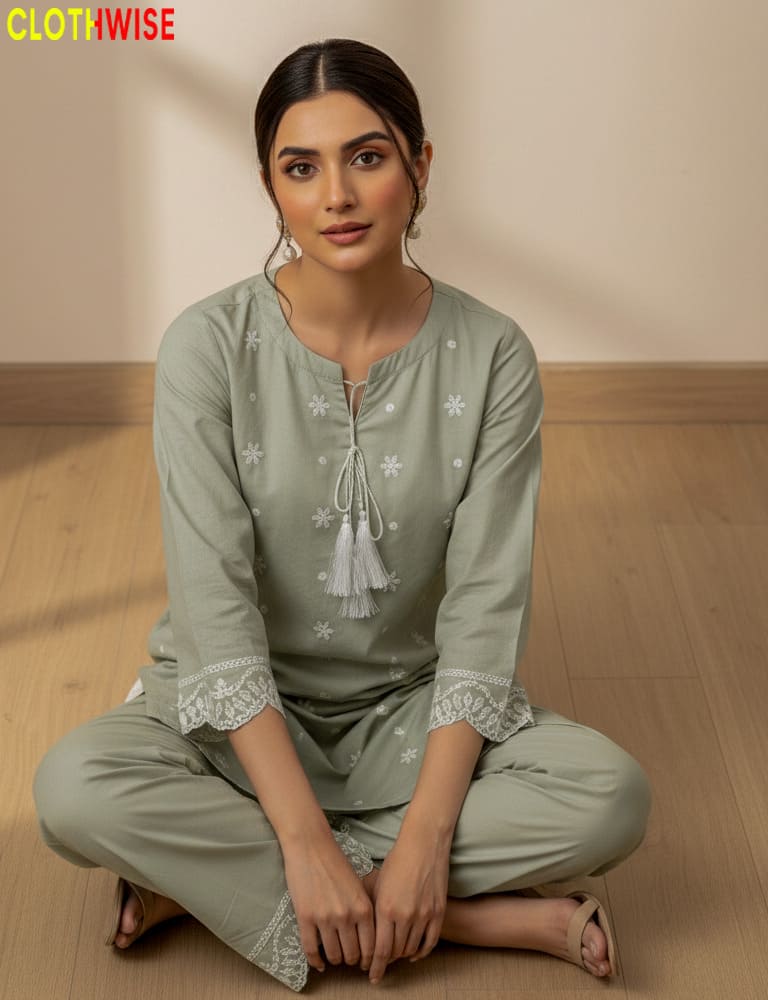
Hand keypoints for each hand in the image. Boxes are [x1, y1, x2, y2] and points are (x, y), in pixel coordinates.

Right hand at [282, 831, 374, 973]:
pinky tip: (318, 963)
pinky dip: (315, 961)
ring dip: (334, 960)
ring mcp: (325, 918)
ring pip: (333, 955)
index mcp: (363, 907)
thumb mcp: (358, 886)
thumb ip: (364, 910)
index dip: (369, 961)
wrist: (310, 846)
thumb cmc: (336, 863)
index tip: (366, 964)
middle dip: (351, 961)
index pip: (371, 947)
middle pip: (352, 955)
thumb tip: (369, 938)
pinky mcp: (305, 917)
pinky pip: (311, 950)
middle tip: (349, 960)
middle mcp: (347, 916)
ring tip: (334, 958)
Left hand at [367, 828, 449, 983]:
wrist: (424, 845)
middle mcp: (405, 915)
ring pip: (411, 949)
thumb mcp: (377, 884)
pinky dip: (420, 952)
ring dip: (401, 956)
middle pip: (395, 952)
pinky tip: (413, 955)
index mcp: (386, 908)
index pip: (379, 950)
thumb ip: (373, 911)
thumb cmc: (397, 861)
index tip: (371, 975)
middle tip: (379, 963)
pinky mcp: (438, 913)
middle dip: (385, 961)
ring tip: (394, 956)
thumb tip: (365, 935)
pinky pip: (429, 943)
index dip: (374, 966)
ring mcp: (424, 915)